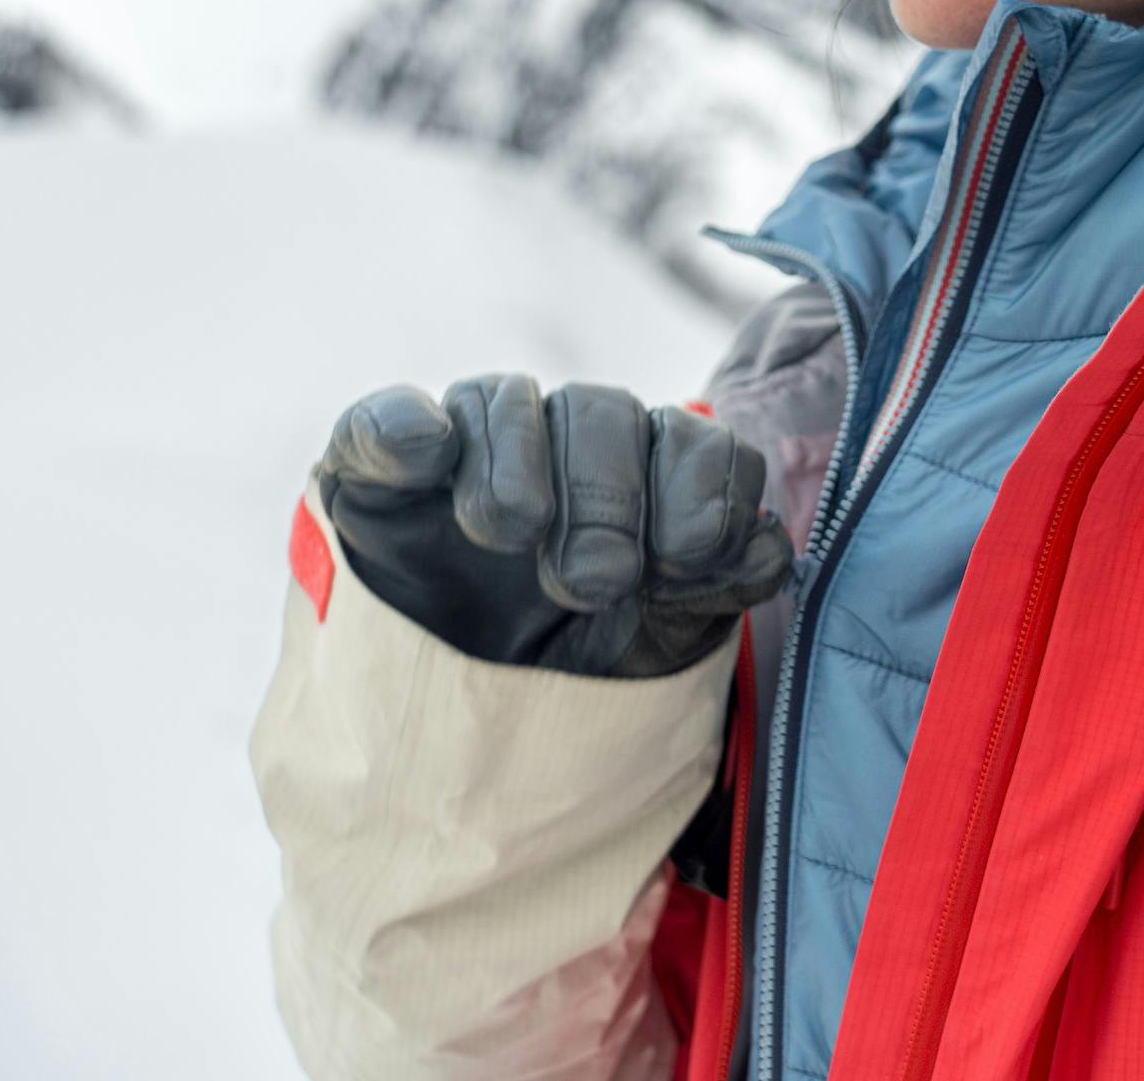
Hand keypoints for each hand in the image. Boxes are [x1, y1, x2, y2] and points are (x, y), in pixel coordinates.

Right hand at [312, 374, 793, 678]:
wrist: (459, 744)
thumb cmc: (577, 670)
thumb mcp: (659, 638)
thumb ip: (717, 585)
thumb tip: (769, 547)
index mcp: (642, 469)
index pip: (692, 439)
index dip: (697, 488)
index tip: (685, 556)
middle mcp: (559, 442)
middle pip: (603, 410)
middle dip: (609, 495)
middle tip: (596, 580)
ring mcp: (467, 450)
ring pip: (505, 400)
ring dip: (518, 462)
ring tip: (511, 534)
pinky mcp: (375, 472)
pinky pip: (388, 419)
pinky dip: (407, 426)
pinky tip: (429, 453)